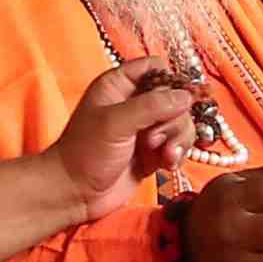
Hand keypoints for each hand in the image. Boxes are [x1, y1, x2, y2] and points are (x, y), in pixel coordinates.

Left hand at [51, 62, 205, 212]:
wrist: (75, 194)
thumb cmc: (86, 152)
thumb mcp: (116, 122)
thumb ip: (152, 106)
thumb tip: (186, 96)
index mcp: (119, 85)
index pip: (155, 68)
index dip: (169, 81)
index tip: (173, 101)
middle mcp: (135, 103)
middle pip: (175, 97)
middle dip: (174, 119)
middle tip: (154, 139)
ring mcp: (146, 129)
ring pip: (180, 122)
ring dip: (178, 139)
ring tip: (164, 156)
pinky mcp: (153, 152)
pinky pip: (178, 145)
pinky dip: (178, 153)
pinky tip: (167, 165)